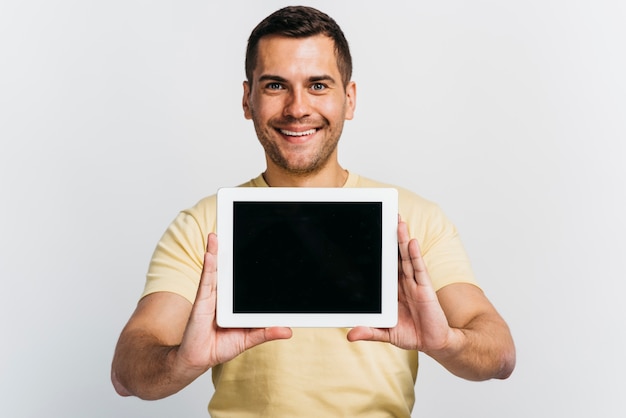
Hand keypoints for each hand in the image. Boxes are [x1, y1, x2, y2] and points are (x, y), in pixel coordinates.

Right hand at [175, 233, 291, 373]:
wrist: (197, 359)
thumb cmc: (219, 347)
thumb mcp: (249, 339)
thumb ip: (266, 332)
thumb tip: (288, 329)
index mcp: (233, 301)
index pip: (240, 280)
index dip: (246, 265)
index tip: (255, 248)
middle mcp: (222, 295)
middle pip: (227, 269)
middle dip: (228, 251)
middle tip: (233, 230)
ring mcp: (211, 296)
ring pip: (215, 270)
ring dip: (215, 251)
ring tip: (217, 235)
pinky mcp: (202, 300)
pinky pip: (206, 280)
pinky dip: (209, 266)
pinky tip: (211, 253)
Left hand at [347, 219, 460, 352]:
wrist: (435, 343)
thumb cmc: (412, 335)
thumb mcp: (386, 333)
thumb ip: (369, 331)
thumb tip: (349, 334)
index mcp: (392, 290)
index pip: (384, 268)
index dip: (380, 252)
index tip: (372, 235)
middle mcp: (403, 283)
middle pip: (396, 257)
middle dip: (392, 238)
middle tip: (387, 218)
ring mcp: (415, 284)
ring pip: (407, 258)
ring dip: (402, 240)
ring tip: (398, 223)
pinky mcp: (425, 288)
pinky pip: (419, 269)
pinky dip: (415, 255)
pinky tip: (412, 242)